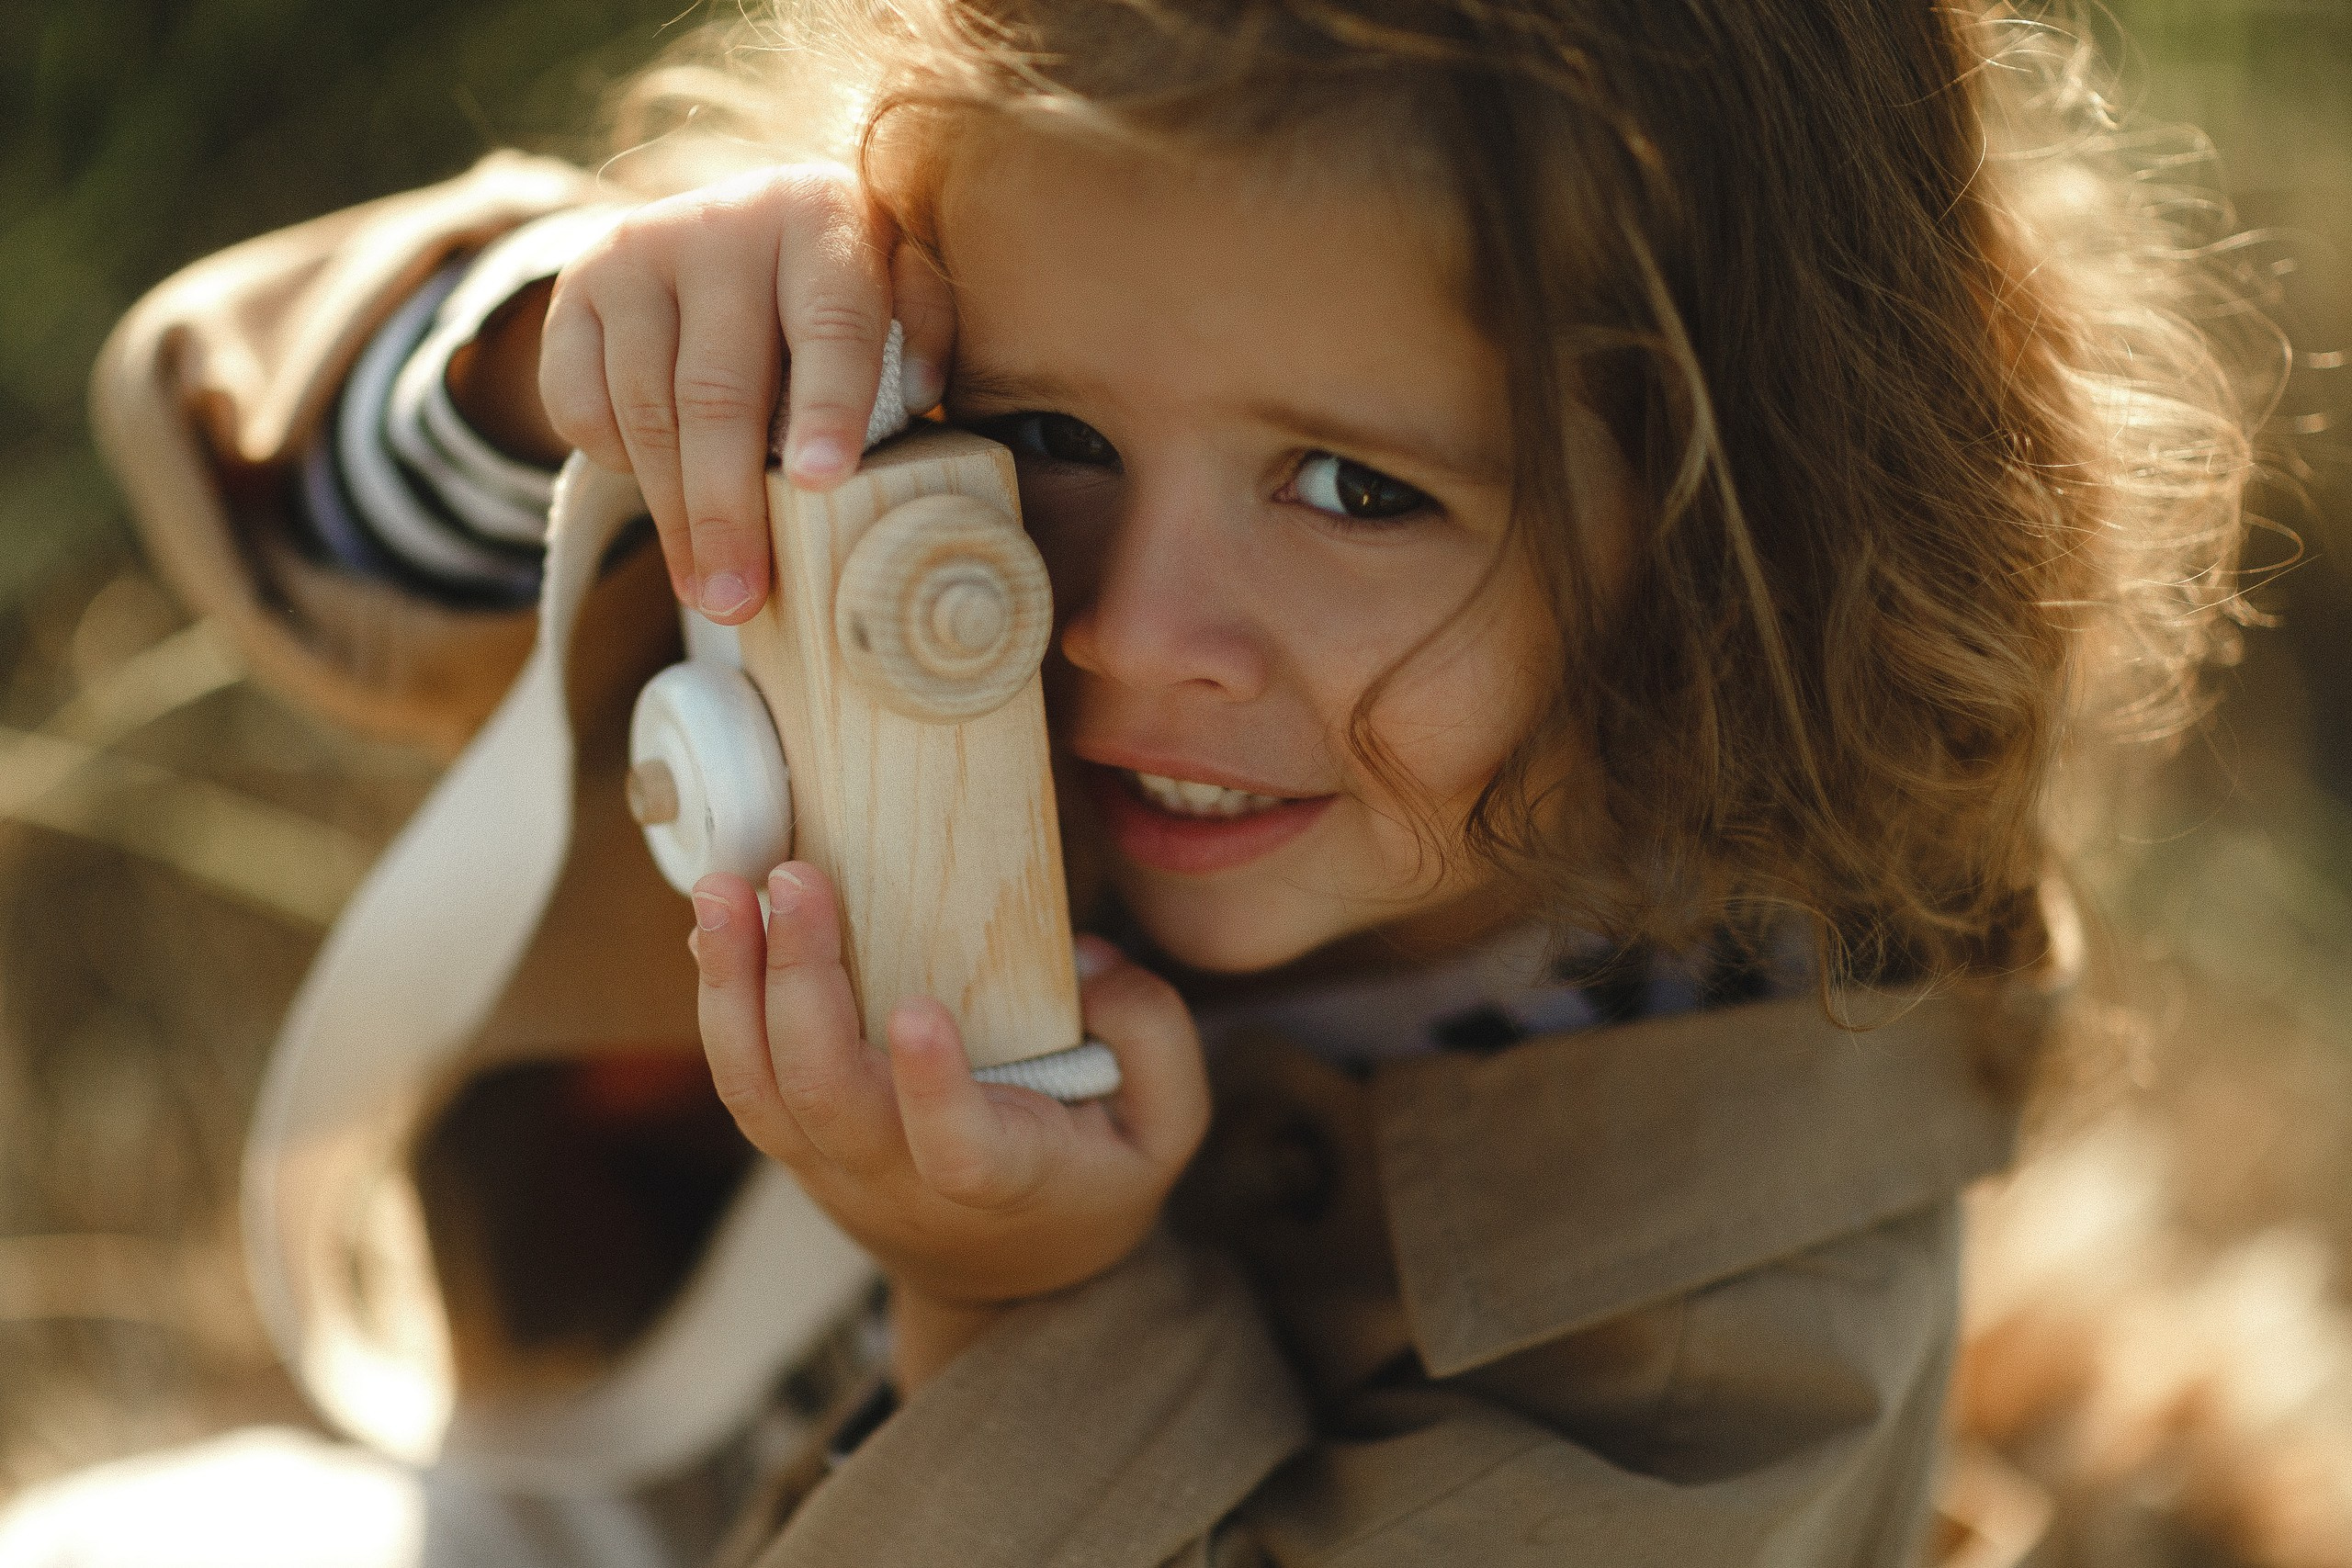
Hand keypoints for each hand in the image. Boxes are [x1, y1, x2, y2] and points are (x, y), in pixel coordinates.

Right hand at [537, 164, 954, 623]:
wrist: (735, 235)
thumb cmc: (842, 293)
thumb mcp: (901, 291)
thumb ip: (924, 333)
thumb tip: (922, 391)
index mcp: (821, 215)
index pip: (829, 320)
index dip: (827, 405)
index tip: (822, 483)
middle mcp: (723, 221)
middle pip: (719, 387)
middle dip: (729, 504)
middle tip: (741, 595)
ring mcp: (638, 251)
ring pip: (646, 408)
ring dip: (675, 516)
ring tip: (707, 591)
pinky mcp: (576, 290)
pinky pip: (579, 403)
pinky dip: (618, 464)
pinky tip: (664, 500)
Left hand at [688, 862, 1210, 1331]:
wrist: (1005, 1284)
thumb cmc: (1088, 1181)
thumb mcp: (1165, 1128)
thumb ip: (1152, 1039)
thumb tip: (1087, 962)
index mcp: (1004, 1181)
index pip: (959, 1151)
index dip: (932, 1089)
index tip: (918, 1011)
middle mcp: (900, 1183)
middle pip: (828, 1097)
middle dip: (801, 982)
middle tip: (796, 879)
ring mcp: (833, 1169)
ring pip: (761, 1089)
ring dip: (732, 985)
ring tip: (719, 888)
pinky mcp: (796, 1146)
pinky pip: (740, 1078)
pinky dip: (719, 1001)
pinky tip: (713, 923)